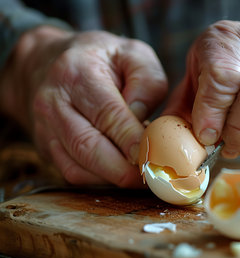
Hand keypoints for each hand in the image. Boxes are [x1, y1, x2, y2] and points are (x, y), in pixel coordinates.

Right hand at [0, 26, 167, 186]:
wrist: (46, 62)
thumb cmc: (100, 59)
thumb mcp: (133, 54)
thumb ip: (147, 82)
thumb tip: (144, 120)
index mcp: (78, 74)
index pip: (107, 114)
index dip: (131, 139)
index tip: (153, 155)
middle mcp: (54, 103)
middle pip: (87, 147)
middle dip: (123, 169)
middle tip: (152, 175)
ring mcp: (45, 128)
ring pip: (78, 166)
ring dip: (113, 178)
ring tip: (142, 175)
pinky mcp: (46, 147)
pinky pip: (72, 173)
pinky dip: (100, 180)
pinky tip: (121, 172)